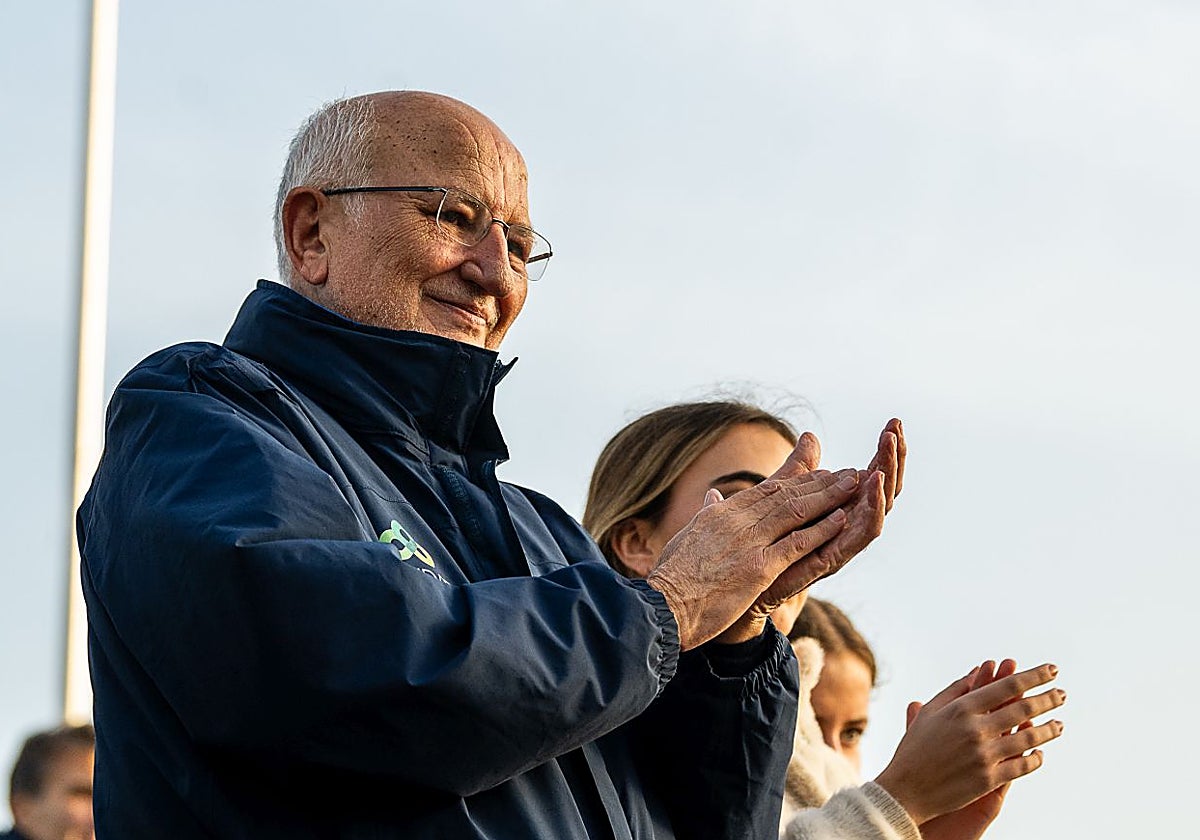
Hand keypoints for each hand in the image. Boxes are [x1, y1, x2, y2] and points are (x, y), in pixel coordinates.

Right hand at [646, 434, 864, 649]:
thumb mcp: (687, 537)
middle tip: (847, 473)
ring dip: (829, 498)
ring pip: (796, 512)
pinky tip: (842, 520)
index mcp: (720, 514)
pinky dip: (822, 529)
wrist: (662, 607)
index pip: (765, 490)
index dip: (796, 481)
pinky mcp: (758, 568)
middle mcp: (736, 521)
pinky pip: (798, 543)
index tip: (819, 474)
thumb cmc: (671, 579)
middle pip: (786, 494)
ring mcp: (749, 543)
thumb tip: (712, 495)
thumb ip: (705, 515)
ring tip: (854, 487)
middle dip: (820, 483)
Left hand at [713, 420, 901, 643]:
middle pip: (883, 491)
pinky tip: (872, 487)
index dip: (885, 451)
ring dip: (885, 482)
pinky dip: (870, 512)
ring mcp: (841, 544)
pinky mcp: (829, 560)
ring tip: (887, 454)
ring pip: (878, 512)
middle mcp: (847, 527)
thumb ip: (799, 469)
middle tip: (896, 429)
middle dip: (893, 459)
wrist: (738, 586)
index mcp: (841, 510)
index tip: (894, 422)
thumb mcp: (782, 496)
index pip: (873, 476)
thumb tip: (810, 436)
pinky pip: (859, 537)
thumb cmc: (761, 544)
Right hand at [873, 661, 1065, 825]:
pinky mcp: (988, 779)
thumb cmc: (916, 748)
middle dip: (1048, 699)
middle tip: (1062, 694)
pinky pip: (1022, 766)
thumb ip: (956, 690)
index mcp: (961, 708)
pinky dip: (1035, 759)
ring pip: (1028, 738)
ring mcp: (984, 755)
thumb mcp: (931, 713)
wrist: (906, 790)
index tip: (1050, 670)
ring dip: (1048, 730)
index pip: (1007, 687)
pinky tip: (1041, 753)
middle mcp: (975, 729)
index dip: (1033, 677)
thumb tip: (980, 670)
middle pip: (1023, 709)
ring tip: (1060, 723)